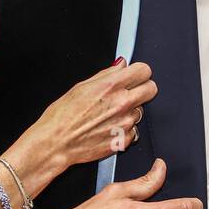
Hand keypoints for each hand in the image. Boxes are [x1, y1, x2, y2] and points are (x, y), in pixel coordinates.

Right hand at [5, 60, 156, 189]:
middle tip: (129, 92)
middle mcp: (122, 103)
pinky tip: (108, 127)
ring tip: (109, 114)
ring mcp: (126, 123)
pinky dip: (125, 129)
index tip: (134, 76)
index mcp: (112, 86)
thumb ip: (106, 74)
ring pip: (142, 111)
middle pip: (152, 89)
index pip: (144, 70)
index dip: (139, 72)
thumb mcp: (81, 86)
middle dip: (142, 88)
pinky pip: (134, 130)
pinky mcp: (125, 140)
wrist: (56, 143)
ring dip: (131, 111)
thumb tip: (121, 65)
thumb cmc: (62, 116)